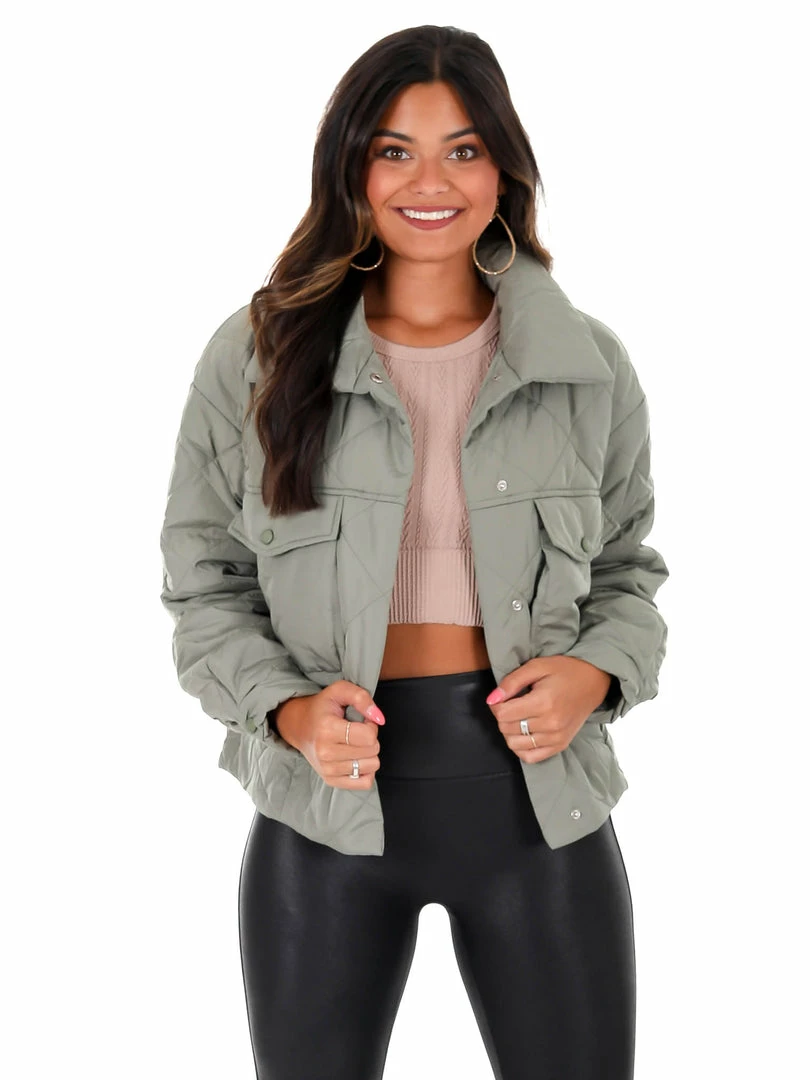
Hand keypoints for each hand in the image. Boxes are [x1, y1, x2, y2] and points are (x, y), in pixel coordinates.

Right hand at [276, 681, 385, 788]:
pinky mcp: (331, 781)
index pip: (369, 736)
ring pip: (372, 766)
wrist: (299, 726)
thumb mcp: (339, 690)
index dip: (371, 726)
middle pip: (372, 751)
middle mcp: (325, 753)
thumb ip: (361, 697)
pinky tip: (356, 758)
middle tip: (356, 731)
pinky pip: (365, 782)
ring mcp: (327, 769)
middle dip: (370, 739)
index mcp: (327, 729)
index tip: (361, 721)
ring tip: (354, 744)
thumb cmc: (323, 707)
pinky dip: (366, 770)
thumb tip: (379, 718)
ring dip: (368, 753)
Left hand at [485, 656, 611, 762]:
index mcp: (544, 702)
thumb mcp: (536, 666)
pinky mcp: (560, 746)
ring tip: (518, 717)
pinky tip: (524, 733)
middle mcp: (550, 724)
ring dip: (509, 732)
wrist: (593, 682)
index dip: (496, 705)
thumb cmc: (565, 671)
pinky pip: (530, 757)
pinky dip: (521, 748)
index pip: (503, 714)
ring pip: (514, 745)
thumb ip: (512, 682)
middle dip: (502, 716)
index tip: (502, 697)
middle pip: (506, 729)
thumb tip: (491, 699)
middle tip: (511, 704)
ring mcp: (556, 738)